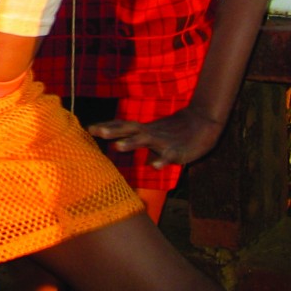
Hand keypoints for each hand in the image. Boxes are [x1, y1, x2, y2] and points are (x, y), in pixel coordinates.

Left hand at [88, 105, 225, 168]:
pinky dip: (161, 160)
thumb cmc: (172, 131)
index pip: (121, 126)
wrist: (201, 124)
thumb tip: (116, 142)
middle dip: (112, 131)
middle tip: (96, 131)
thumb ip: (134, 138)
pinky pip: (167, 156)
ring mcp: (162, 141)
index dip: (106, 127)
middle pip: (128, 129)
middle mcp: (149, 132)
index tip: (88, 128)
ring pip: (144, 140)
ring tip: (117, 146)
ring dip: (131, 143)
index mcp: (142, 129)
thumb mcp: (151, 134)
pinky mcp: (176, 151)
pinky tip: (154, 166)